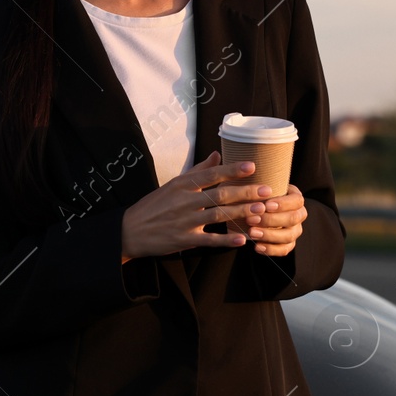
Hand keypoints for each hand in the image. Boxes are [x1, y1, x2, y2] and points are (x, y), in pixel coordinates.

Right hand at [120, 151, 274, 260]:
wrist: (129, 230)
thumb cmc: (153, 206)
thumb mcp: (172, 184)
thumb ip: (197, 170)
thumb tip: (217, 154)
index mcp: (182, 185)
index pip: (211, 174)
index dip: (232, 170)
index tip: (252, 166)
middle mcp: (185, 201)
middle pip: (220, 194)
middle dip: (246, 192)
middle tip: (267, 190)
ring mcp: (184, 221)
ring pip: (218, 215)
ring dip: (241, 213)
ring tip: (261, 210)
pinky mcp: (183, 240)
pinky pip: (208, 240)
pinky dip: (225, 241)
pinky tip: (241, 239)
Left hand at [241, 183, 305, 256]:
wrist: (255, 209)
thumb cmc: (256, 194)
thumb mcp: (259, 187)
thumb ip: (257, 184)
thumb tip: (245, 170)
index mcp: (295, 197)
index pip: (296, 201)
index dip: (283, 204)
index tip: (266, 205)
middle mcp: (299, 214)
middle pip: (292, 219)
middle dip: (271, 220)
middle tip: (252, 219)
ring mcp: (295, 230)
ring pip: (289, 236)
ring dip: (269, 235)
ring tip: (251, 233)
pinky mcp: (288, 243)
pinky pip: (284, 249)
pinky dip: (271, 249)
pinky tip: (256, 247)